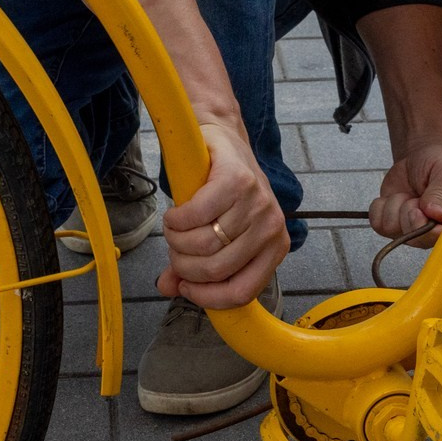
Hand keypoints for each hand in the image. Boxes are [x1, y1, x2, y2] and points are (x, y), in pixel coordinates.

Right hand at [159, 116, 289, 309]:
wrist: (225, 143)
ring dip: (176, 240)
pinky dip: (176, 219)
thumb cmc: (225, 194)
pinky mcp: (237, 181)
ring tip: (173, 229)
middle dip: (184, 264)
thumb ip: (195, 265)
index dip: (207, 297)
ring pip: (203, 243)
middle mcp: (271, 228)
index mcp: (274, 249)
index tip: (185, 286)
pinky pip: (195, 215)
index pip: (242, 292)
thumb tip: (168, 288)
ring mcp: (257, 203)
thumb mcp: (217, 234)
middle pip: (216, 269)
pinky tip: (174, 214)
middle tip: (174, 249)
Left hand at [369, 143, 441, 243]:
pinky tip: (395, 197)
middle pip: (413, 238)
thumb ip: (440, 193)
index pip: (441, 238)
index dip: (426, 228)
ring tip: (409, 194)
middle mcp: (432, 231)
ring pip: (391, 228)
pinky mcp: (391, 225)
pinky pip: (377, 223)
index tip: (420, 209)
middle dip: (409, 210)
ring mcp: (409, 230)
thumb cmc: (438, 164)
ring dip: (396, 204)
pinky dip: (381, 205)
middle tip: (418, 196)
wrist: (419, 158)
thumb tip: (436, 215)